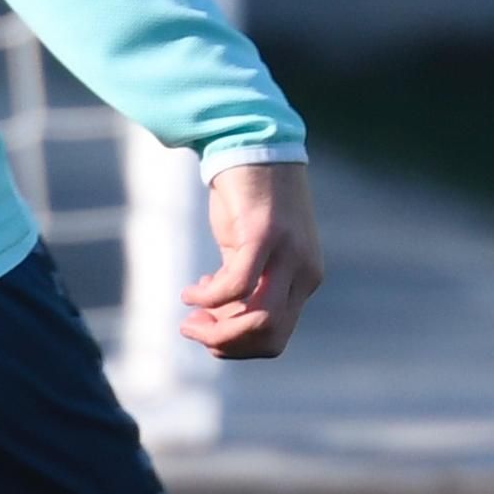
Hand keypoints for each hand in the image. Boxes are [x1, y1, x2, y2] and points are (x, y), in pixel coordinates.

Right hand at [181, 159, 323, 358]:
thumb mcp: (250, 253)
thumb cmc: (248, 202)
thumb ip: (245, 286)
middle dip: (225, 344)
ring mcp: (289, 255)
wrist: (253, 147)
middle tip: (192, 328)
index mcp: (305, 279)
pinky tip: (189, 292)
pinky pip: (235, 286)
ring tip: (189, 318)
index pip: (276, 338)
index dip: (238, 346)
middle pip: (269, 337)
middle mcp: (304, 272)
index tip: (207, 327)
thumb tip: (220, 318)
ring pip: (259, 321)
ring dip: (217, 331)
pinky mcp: (265, 236)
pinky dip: (208, 298)